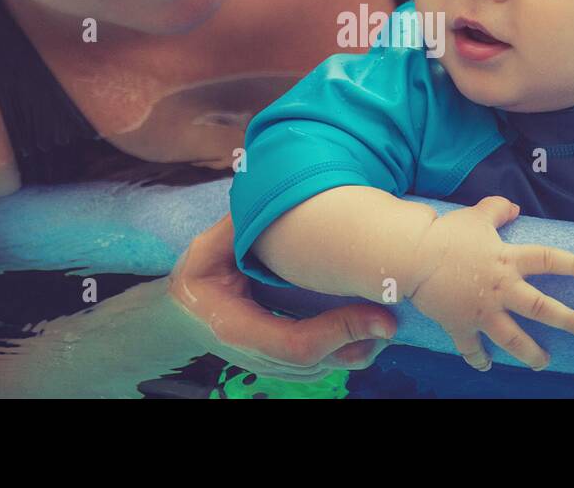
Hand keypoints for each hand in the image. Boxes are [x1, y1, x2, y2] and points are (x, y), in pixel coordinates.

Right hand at [168, 213, 396, 381]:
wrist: (181, 314)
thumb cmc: (196, 278)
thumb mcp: (205, 252)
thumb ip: (234, 232)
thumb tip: (263, 205)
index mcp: (236, 327)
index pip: (296, 343)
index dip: (338, 332)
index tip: (377, 316)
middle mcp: (256, 355)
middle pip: (317, 362)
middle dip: (357, 341)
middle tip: (392, 319)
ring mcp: (270, 365)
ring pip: (323, 369)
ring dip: (358, 348)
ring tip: (388, 320)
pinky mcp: (282, 365)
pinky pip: (321, 365)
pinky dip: (348, 349)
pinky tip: (370, 326)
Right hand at [405, 196, 573, 371]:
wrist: (413, 257)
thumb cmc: (446, 233)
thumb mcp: (476, 216)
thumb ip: (498, 209)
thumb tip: (514, 207)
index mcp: (508, 260)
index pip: (548, 260)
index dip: (573, 264)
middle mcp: (501, 289)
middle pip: (541, 308)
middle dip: (567, 319)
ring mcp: (482, 311)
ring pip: (513, 339)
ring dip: (531, 353)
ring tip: (544, 363)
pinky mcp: (461, 325)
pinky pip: (472, 348)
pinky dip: (479, 358)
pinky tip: (486, 365)